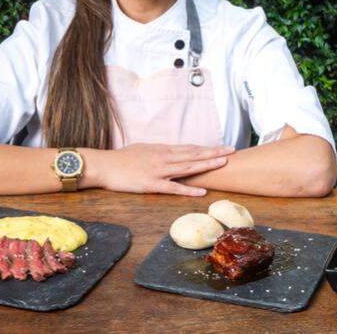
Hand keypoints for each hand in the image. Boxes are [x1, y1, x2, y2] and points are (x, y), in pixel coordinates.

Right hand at [88, 143, 235, 196]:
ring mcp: (158, 170)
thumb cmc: (122, 158)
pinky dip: (188, 188)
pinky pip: (173, 187)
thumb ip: (159, 151)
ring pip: (187, 167)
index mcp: (162, 149)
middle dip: (214, 152)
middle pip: (193, 154)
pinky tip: (202, 191)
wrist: (105, 165)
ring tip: (222, 163)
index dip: (207, 147)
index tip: (222, 147)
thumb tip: (170, 152)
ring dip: (206, 165)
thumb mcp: (143, 149)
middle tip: (232, 151)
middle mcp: (163, 157)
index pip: (190, 147)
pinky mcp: (152, 184)